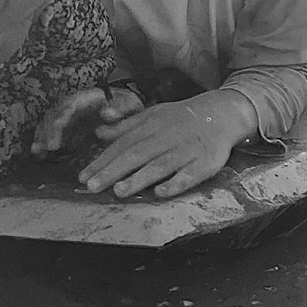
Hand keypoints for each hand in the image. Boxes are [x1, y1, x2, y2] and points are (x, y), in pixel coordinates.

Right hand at [31, 84, 143, 155]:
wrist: (124, 111)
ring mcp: (68, 116)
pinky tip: (36, 152)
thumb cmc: (127, 110)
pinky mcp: (65, 128)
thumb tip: (110, 114)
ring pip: (49, 123)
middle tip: (49, 146)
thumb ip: (121, 110)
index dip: (63, 114)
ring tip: (37, 150)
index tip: (59, 125)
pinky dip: (42, 141)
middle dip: (50, 129)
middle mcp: (75, 104)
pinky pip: (49, 133)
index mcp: (89, 98)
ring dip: (42, 136)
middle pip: (56, 114)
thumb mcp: (129, 107)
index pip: (72, 103)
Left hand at [77, 89, 257, 199]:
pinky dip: (176, 183)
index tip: (83, 176)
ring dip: (139, 178)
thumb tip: (98, 131)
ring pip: (159, 165)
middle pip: (136, 155)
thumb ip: (125, 125)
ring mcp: (186, 151)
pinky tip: (160, 193)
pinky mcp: (205, 163)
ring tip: (118, 191)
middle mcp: (166, 138)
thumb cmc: (182, 118)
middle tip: (92, 186)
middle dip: (113, 171)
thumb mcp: (153, 115)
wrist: (223, 113)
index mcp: (151, 126)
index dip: (102, 161)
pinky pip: (190, 175)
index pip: (122, 145)